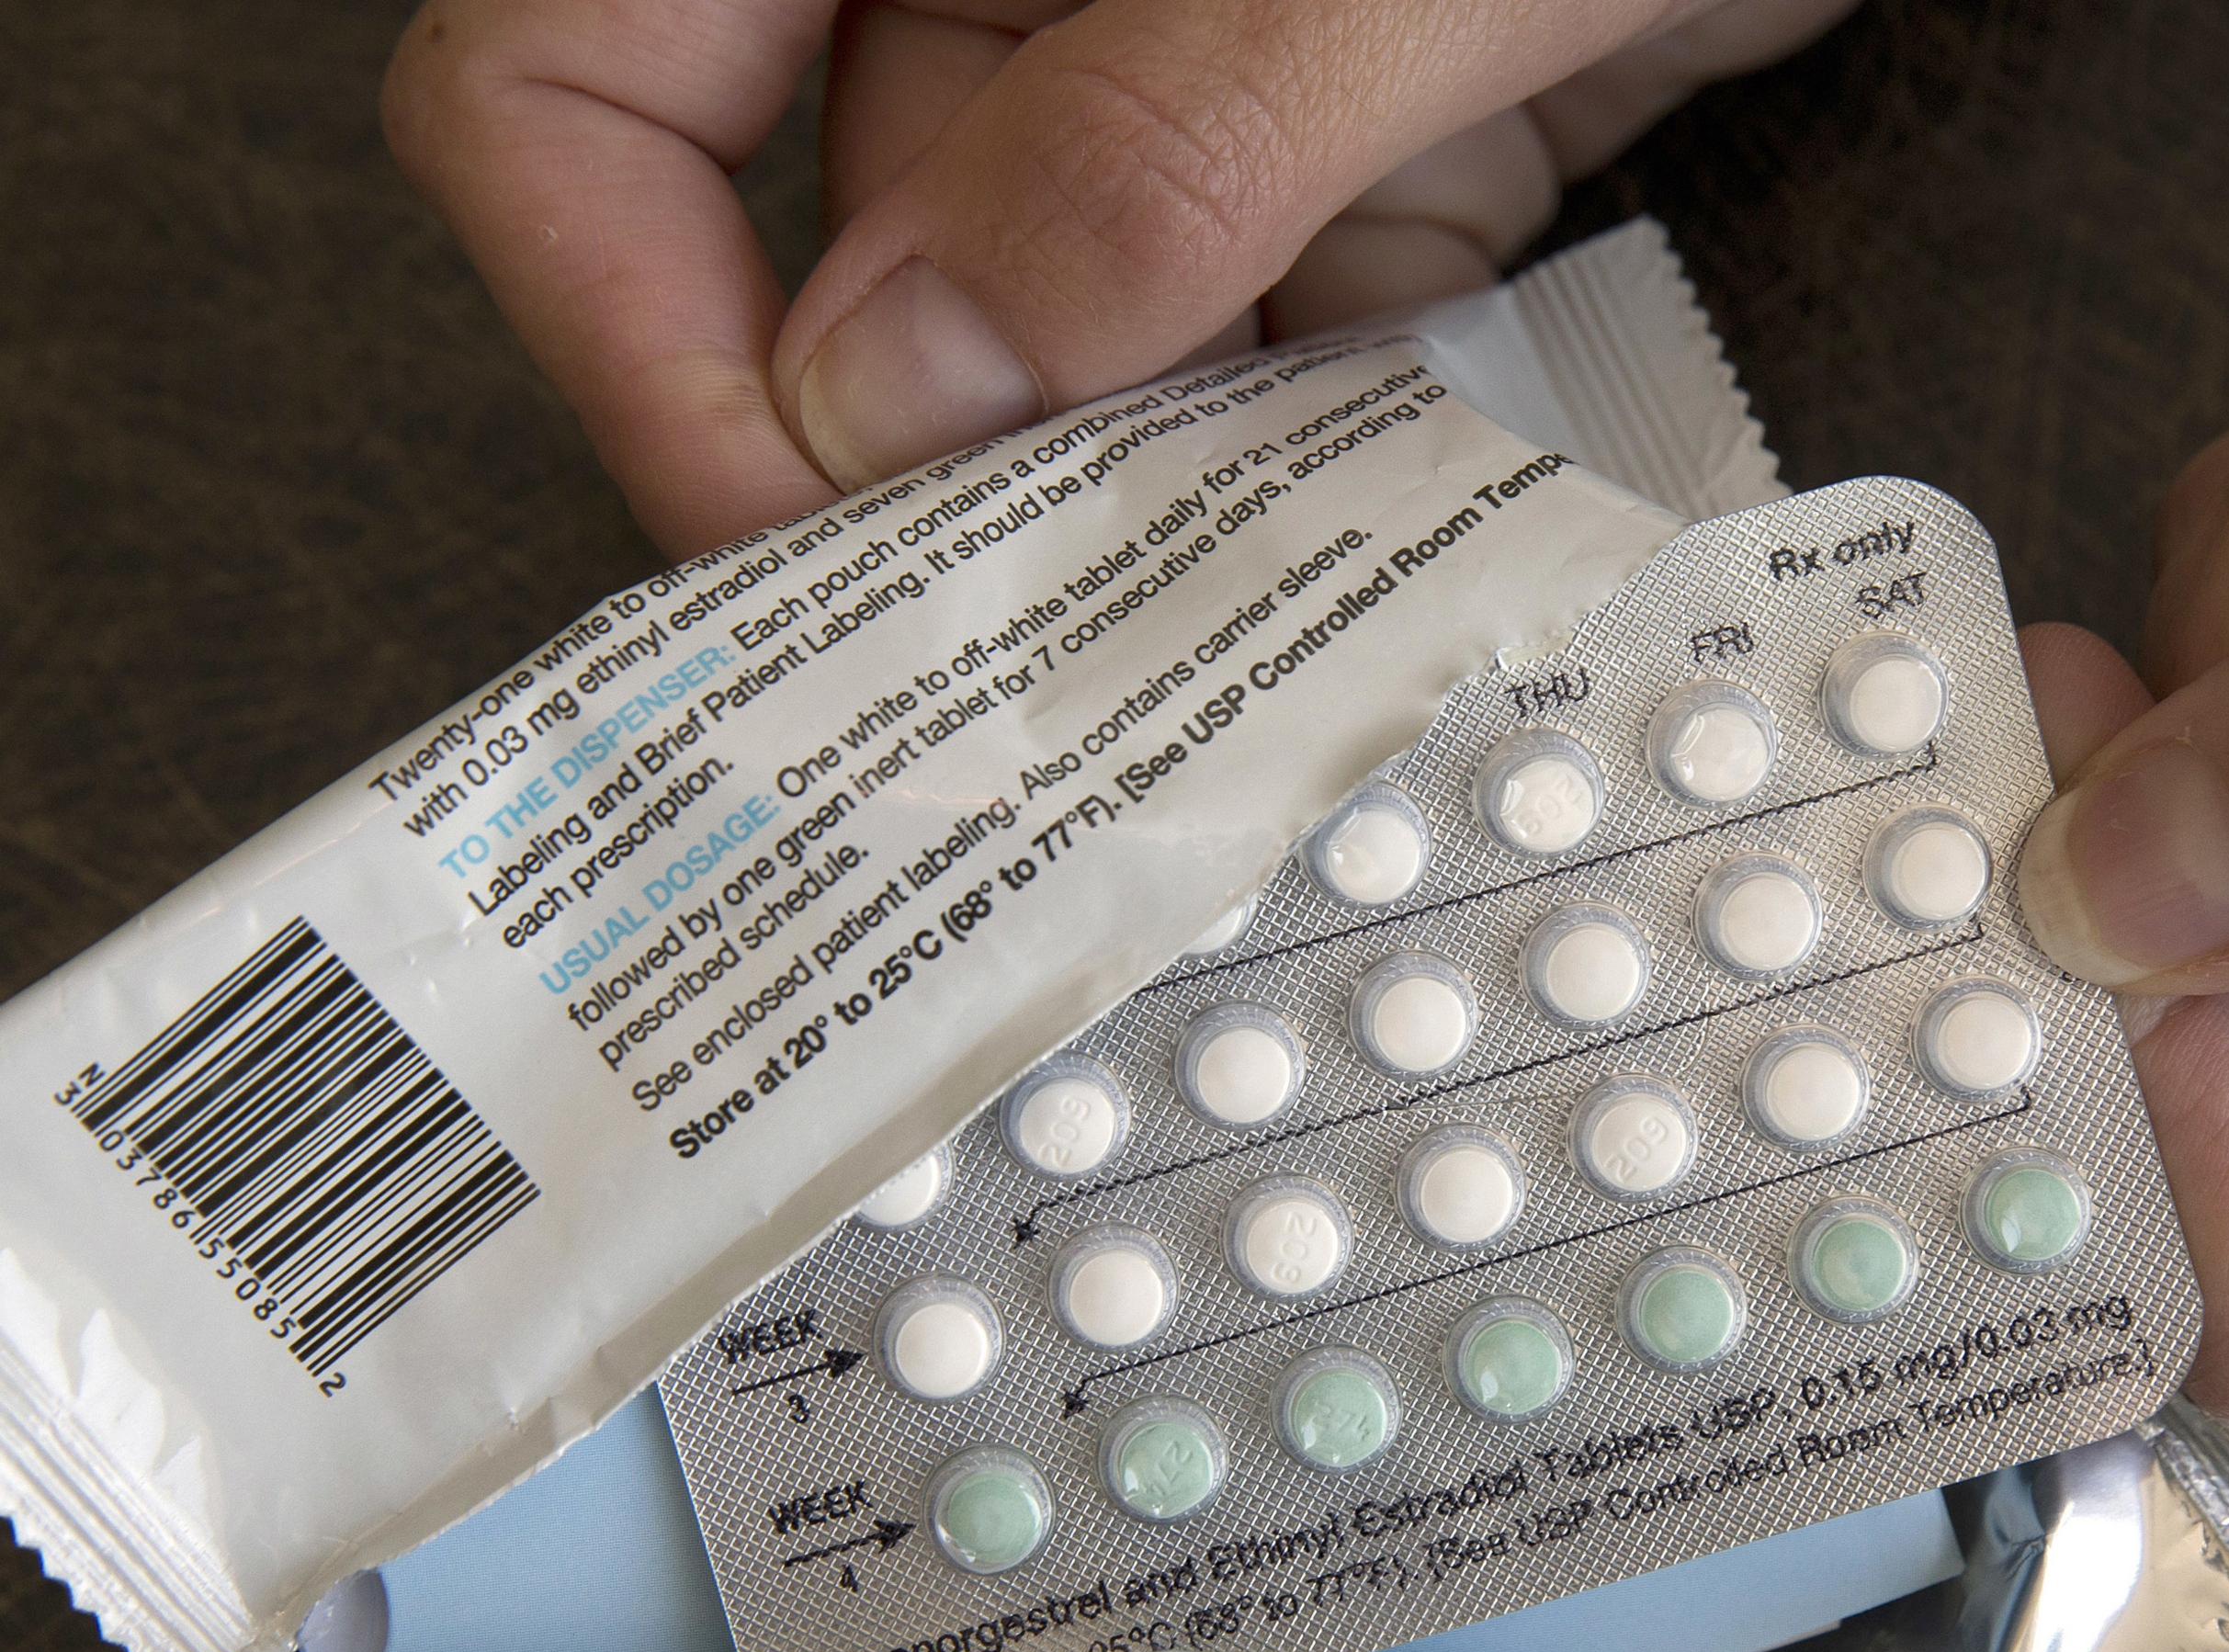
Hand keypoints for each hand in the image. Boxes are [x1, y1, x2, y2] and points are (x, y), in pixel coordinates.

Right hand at [383, 0, 1854, 557]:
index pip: (576, 82)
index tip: (794, 550)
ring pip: (1052, 354)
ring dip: (1133, 519)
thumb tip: (900, 390)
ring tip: (1219, 679)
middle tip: (1025, 712)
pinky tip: (1356, 565)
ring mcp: (1157, 62)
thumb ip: (1159, 137)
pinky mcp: (1324, 144)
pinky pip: (1248, 346)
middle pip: (837, 275)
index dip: (634, 335)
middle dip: (927, 503)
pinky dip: (1296, 465)